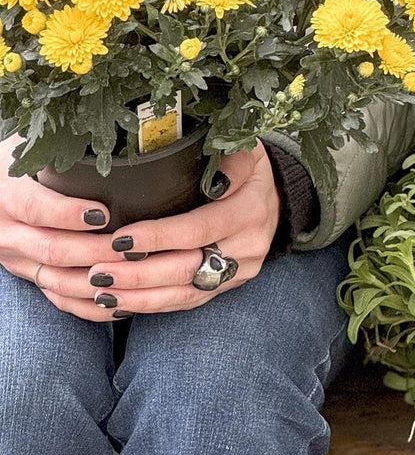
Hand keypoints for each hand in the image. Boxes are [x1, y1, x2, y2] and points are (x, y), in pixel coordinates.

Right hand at [0, 133, 119, 304]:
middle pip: (51, 249)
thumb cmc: (16, 161)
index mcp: (7, 196)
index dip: (68, 214)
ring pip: (56, 280)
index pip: (36, 208)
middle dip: (95, 251)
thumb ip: (59, 150)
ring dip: (97, 282)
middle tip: (133, 248)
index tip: (103, 213)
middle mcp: (7, 232)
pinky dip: (89, 306)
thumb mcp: (28, 148)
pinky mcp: (29, 275)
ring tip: (135, 275)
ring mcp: (17, 259)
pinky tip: (121, 302)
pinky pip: (58, 298)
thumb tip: (103, 133)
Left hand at [2, 139, 279, 320]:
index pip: (199, 228)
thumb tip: (208, 169)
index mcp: (250, 210)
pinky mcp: (227, 285)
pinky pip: (189, 301)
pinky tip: (121, 302)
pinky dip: (153, 304)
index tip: (120, 239)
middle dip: (140, 274)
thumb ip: (228, 156)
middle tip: (97, 273)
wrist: (277, 197)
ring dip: (141, 296)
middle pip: (189, 268)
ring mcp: (240, 271)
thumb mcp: (246, 150)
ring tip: (101, 293)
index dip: (159, 237)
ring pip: (186, 292)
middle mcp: (249, 246)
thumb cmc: (247, 167)